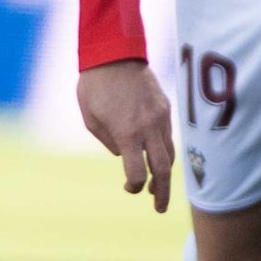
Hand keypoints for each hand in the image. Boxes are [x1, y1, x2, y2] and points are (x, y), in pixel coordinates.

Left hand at [76, 58, 177, 212]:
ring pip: (170, 153)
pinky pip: (169, 135)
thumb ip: (108, 141)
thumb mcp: (91, 118)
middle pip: (163, 169)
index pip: (138, 172)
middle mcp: (149, 127)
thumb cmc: (95, 86)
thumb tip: (122, 154)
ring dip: (165, 172)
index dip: (135, 186)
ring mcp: (161, 117)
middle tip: (159, 208)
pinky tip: (157, 155)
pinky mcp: (165, 107)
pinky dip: (164, 149)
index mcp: (127, 133)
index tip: (130, 188)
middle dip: (163, 192)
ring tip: (158, 186)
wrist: (114, 52)